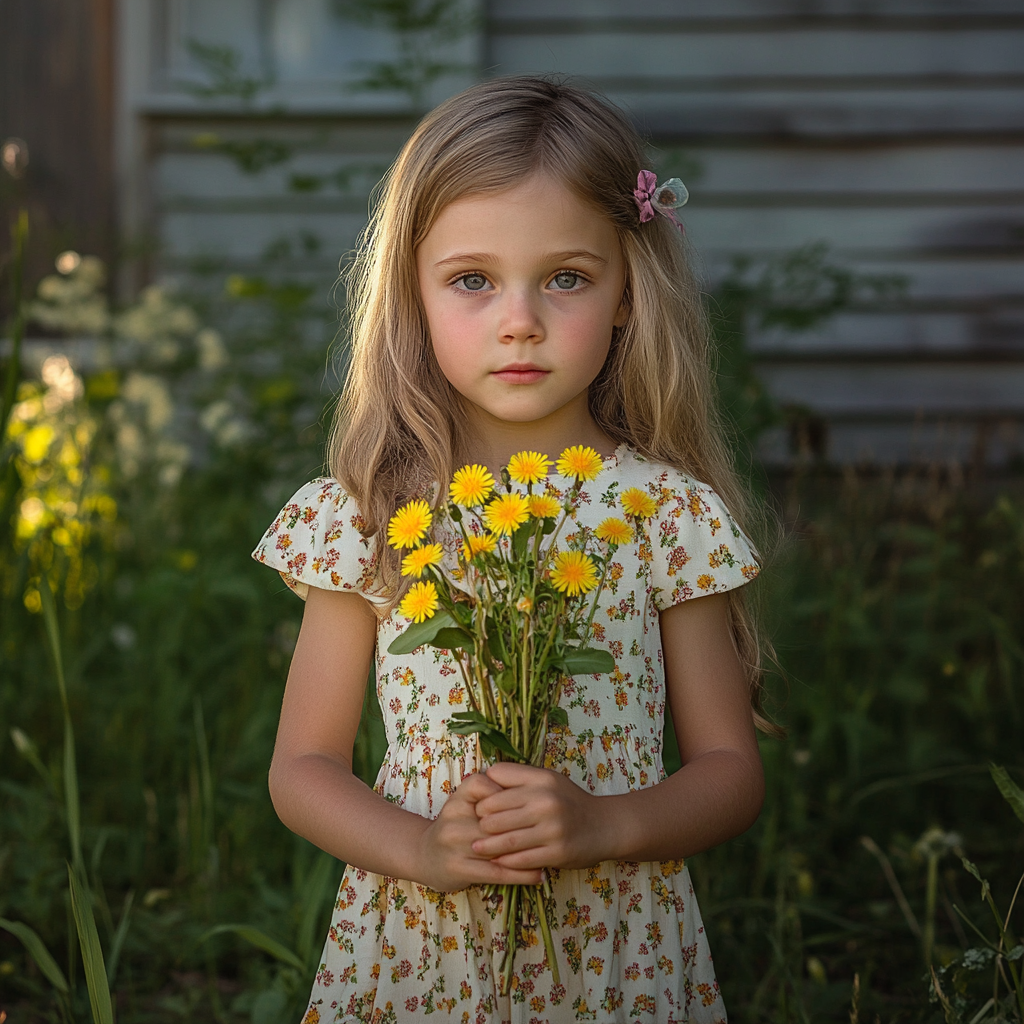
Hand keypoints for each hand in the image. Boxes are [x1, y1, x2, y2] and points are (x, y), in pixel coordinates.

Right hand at [415, 772, 544, 891]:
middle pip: (497, 818)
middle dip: (528, 824)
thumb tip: (530, 786)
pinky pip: (496, 872)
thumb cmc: (456, 825)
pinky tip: (539, 874)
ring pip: (500, 846)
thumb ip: (493, 791)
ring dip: (531, 851)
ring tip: (555, 853)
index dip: (511, 793)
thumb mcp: (468, 802)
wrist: (425, 855)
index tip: (537, 801)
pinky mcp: (458, 868)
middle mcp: (454, 817)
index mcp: (460, 796)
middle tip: (558, 827)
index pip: (485, 785)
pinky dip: (521, 874)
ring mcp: (455, 844)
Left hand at [472, 762, 608, 870]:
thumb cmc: (567, 801)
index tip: (479, 806)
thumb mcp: (547, 780)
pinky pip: (521, 859)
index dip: (484, 795)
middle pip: (496, 813)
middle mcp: (547, 801)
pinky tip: (498, 861)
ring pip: (505, 839)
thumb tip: (484, 776)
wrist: (604, 826)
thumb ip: (518, 777)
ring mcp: (552, 828)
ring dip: (487, 846)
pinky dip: (506, 862)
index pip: (497, 782)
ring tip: (476, 848)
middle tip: (475, 829)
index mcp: (542, 779)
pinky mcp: (557, 853)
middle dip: (481, 822)